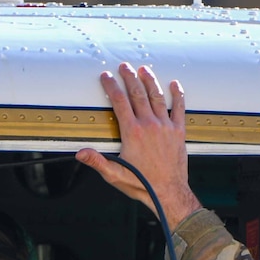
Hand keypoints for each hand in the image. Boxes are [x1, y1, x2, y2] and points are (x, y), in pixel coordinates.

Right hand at [76, 64, 201, 225]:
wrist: (168, 193)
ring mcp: (165, 126)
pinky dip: (177, 94)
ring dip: (149, 81)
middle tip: (124, 66)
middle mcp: (149, 125)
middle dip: (129, 77)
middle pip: (138, 93)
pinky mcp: (178, 131)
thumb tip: (81, 153)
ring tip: (144, 69)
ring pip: (157, 96)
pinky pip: (179, 108)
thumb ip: (97, 162)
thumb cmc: (142, 185)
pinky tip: (174, 84)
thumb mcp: (115, 175)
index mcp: (132, 132)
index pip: (120, 102)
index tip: (106, 77)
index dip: (111, 87)